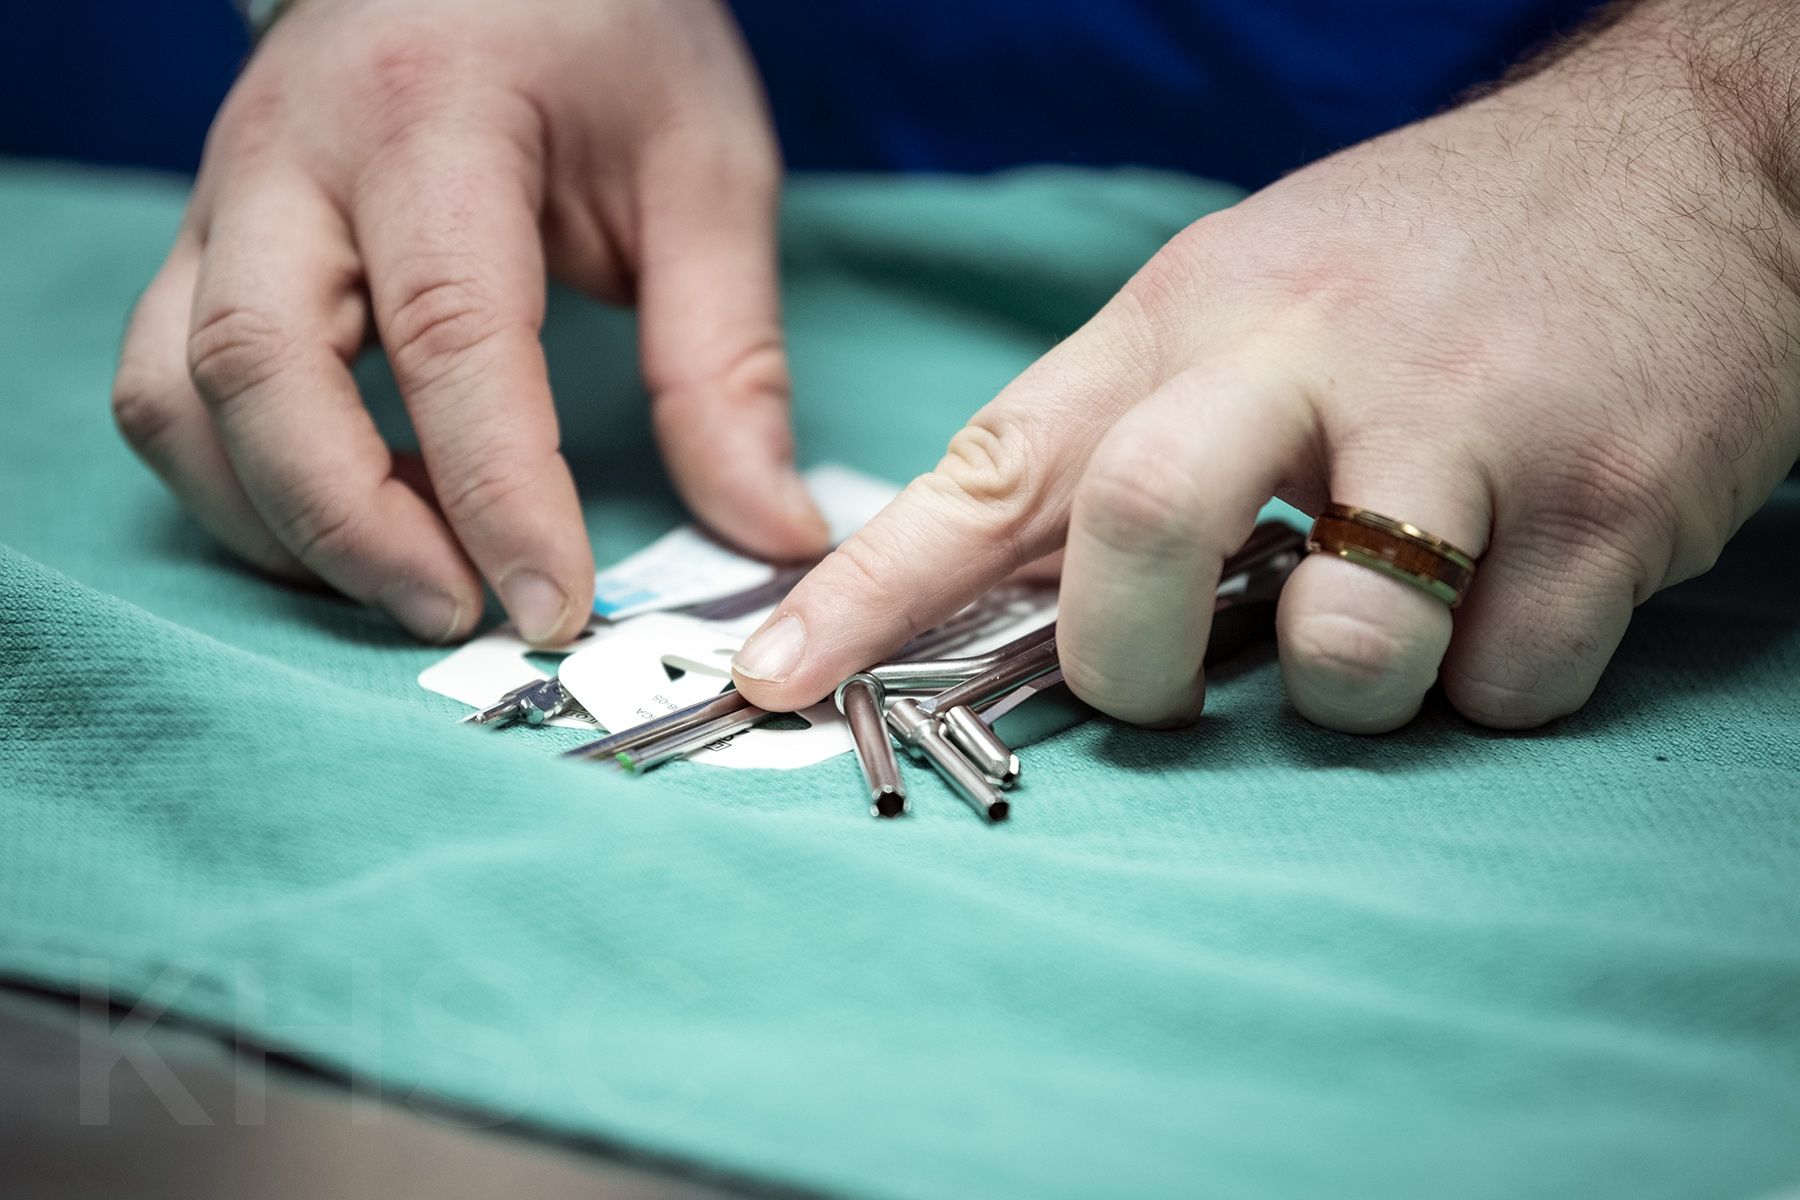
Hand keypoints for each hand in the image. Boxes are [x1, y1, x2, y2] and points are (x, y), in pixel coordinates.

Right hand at [112, 0, 827, 643]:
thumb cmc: (606, 43)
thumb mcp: (703, 175)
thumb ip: (729, 361)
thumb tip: (772, 532)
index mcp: (433, 122)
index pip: (449, 331)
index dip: (497, 491)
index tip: (557, 604)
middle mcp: (293, 158)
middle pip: (259, 371)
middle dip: (356, 527)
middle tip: (467, 617)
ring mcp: (224, 200)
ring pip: (177, 395)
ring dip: (280, 523)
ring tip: (414, 585)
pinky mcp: (205, 245)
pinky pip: (165, 389)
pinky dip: (240, 487)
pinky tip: (348, 528)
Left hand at [731, 4, 1799, 732]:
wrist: (1693, 164)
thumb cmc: (1434, 258)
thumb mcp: (1251, 293)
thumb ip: (1130, 426)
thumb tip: (1007, 588)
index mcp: (1194, 313)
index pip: (997, 462)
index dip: (871, 590)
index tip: (772, 682)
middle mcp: (1312, 356)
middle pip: (1138, 541)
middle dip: (1133, 665)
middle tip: (1173, 678)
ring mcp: (1466, 429)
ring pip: (1342, 664)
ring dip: (1350, 690)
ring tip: (1399, 609)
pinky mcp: (1610, 508)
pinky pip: (1500, 690)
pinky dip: (1489, 682)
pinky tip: (1519, 587)